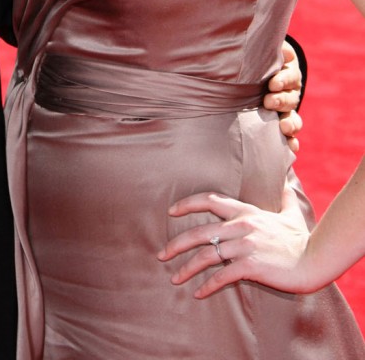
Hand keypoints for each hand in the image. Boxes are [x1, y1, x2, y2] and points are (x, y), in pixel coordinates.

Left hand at [157, 188, 321, 296]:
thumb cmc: (302, 238)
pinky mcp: (251, 266)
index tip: (171, 211)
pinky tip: (198, 293)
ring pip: (206, 255)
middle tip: (162, 254)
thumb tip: (287, 183)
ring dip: (187, 268)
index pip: (210, 200)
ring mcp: (245, 245)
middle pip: (200, 232)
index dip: (188, 204)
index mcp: (246, 211)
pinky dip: (208, 286)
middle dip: (177, 243)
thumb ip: (284, 198)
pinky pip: (222, 276)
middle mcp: (241, 225)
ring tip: (174, 278)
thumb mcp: (290, 213)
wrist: (315, 259)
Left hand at [263, 40, 302, 152]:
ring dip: (290, 123)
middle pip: (290, 98)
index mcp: (287, 75)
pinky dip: (292, 142)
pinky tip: (292, 148)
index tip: (272, 84)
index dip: (283, 80)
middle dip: (280, 100)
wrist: (256, 75)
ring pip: (293, 118)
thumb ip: (272, 51)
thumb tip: (286, 53)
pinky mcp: (282, 124)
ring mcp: (287, 111)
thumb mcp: (266, 53)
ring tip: (283, 127)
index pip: (289, 77)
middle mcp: (290, 94)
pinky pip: (290, 136)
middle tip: (268, 102)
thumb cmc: (260, 61)